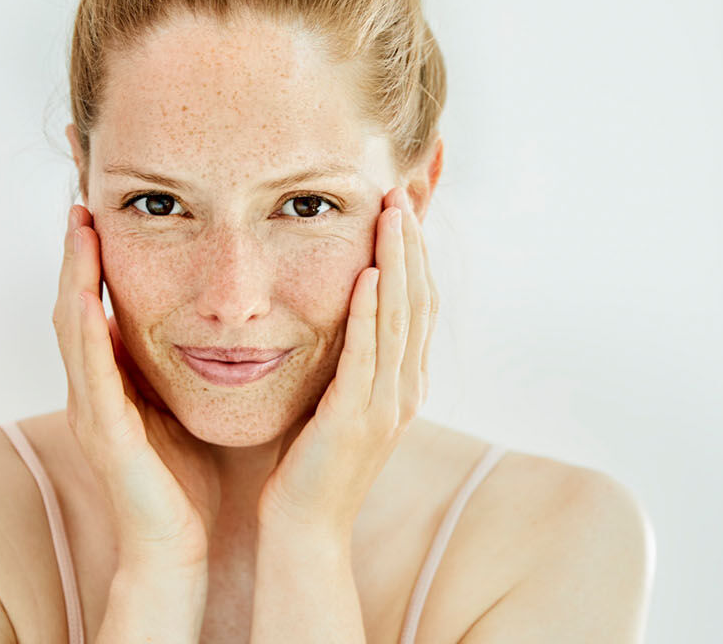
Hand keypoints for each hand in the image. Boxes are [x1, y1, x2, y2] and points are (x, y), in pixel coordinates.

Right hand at [51, 204, 221, 570]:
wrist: (174, 548)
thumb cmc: (184, 482)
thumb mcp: (180, 406)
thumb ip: (178, 367)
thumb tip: (207, 322)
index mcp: (109, 385)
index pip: (93, 309)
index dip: (92, 262)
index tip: (101, 212)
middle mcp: (90, 392)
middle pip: (72, 308)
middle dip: (75, 255)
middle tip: (80, 203)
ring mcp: (90, 411)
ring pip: (71, 330)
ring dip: (73, 276)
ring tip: (79, 228)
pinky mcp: (103, 433)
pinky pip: (89, 372)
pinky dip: (86, 329)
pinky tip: (88, 295)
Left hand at [257, 186, 436, 537]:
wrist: (302, 530)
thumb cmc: (307, 468)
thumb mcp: (333, 404)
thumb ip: (344, 364)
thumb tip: (336, 319)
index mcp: (402, 386)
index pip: (418, 307)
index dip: (416, 256)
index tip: (404, 209)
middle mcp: (405, 392)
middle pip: (419, 302)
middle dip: (412, 244)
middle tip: (403, 192)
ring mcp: (387, 406)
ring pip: (402, 319)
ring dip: (399, 262)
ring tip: (392, 214)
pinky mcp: (357, 419)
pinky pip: (369, 355)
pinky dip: (373, 313)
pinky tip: (370, 275)